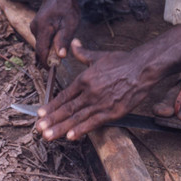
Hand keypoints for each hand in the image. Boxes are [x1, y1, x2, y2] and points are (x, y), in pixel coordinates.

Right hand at [30, 0, 79, 66]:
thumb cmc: (67, 5)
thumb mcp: (71, 23)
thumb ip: (64, 40)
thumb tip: (60, 56)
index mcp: (42, 28)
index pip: (41, 51)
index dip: (47, 63)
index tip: (54, 70)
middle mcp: (35, 28)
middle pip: (41, 49)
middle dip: (51, 55)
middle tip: (65, 53)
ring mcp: (34, 27)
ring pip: (43, 44)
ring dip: (52, 47)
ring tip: (65, 38)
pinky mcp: (37, 26)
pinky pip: (43, 39)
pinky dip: (51, 41)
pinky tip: (60, 35)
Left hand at [36, 40, 150, 140]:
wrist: (142, 68)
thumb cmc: (122, 61)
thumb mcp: (99, 56)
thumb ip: (83, 53)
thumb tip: (74, 43)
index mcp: (85, 78)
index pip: (64, 95)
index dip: (52, 106)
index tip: (40, 114)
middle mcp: (90, 92)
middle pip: (67, 109)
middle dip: (52, 120)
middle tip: (38, 130)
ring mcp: (101, 103)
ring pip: (78, 118)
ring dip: (61, 128)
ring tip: (48, 136)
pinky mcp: (113, 112)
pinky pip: (94, 123)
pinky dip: (82, 130)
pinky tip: (71, 137)